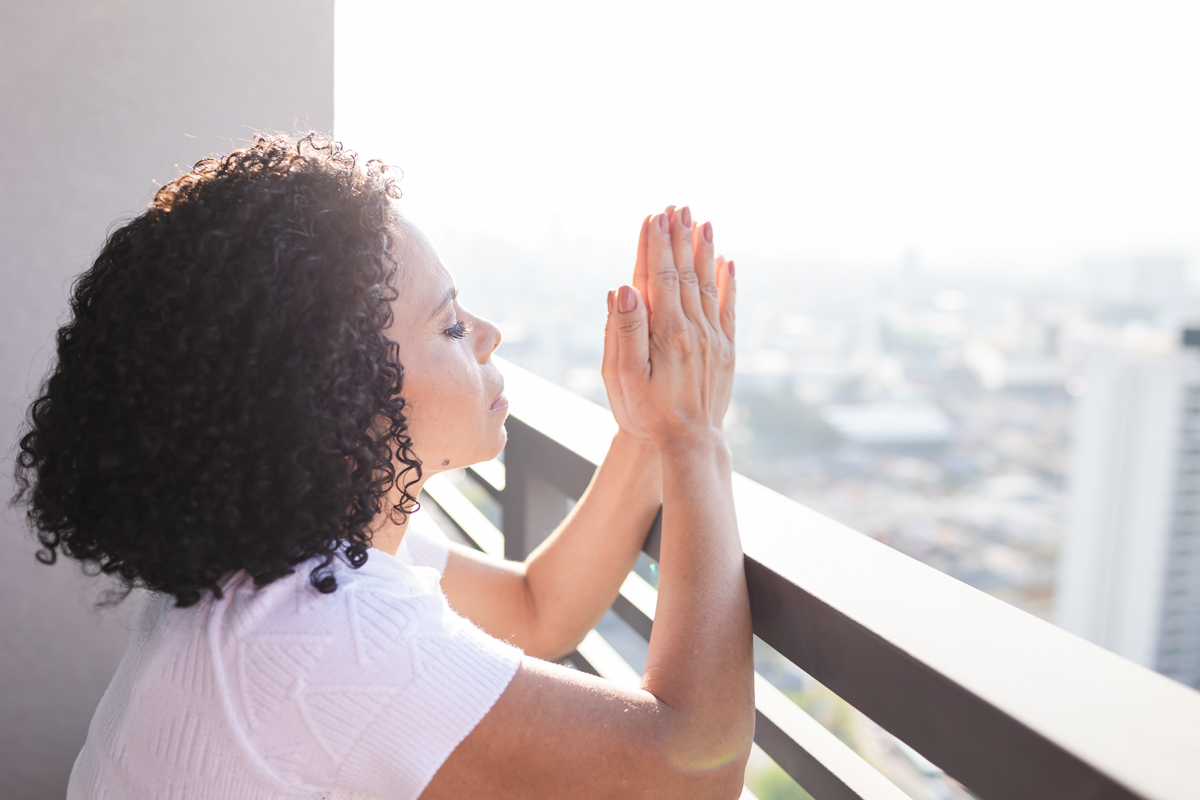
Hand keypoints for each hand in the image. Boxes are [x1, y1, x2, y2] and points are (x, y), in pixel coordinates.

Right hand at [609, 206, 735, 447]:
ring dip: (705, 250)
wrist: (690, 442)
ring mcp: (714, 338)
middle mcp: (694, 329)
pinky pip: (728, 306)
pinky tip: (727, 261)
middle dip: (680, 237)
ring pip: (709, 283)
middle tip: (678, 206)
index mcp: (667, 331)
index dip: (656, 244)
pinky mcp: (726, 350)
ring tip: (703, 221)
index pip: (659, 276)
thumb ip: (624, 330)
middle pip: (685, 272)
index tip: (654, 216)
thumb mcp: (624, 375)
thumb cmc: (648, 412)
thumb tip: (624, 287)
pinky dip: (727, 281)